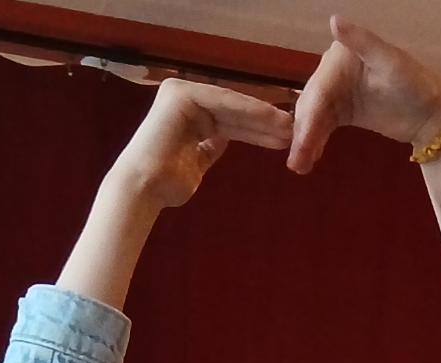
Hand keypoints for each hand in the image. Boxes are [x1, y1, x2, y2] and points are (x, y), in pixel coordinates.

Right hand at [106, 78, 294, 209]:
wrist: (145, 189)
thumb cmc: (169, 184)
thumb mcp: (197, 160)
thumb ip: (210, 146)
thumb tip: (223, 139)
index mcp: (187, 116)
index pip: (230, 121)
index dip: (258, 130)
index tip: (284, 139)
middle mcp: (183, 100)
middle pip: (233, 112)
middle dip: (265, 123)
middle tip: (295, 132)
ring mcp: (180, 94)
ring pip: (232, 106)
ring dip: (262, 117)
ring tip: (290, 128)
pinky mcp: (180, 95)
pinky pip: (223, 102)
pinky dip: (249, 111)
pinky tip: (273, 120)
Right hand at [288, 15, 440, 172]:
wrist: (434, 113)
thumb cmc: (418, 83)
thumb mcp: (392, 62)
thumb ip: (363, 42)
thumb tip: (334, 20)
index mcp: (342, 55)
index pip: (320, 89)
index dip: (309, 117)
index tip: (302, 141)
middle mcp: (334, 70)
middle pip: (312, 104)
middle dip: (302, 133)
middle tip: (296, 161)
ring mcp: (338, 91)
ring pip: (314, 117)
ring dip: (305, 141)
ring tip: (299, 166)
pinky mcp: (343, 110)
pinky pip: (323, 126)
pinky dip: (315, 141)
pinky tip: (309, 158)